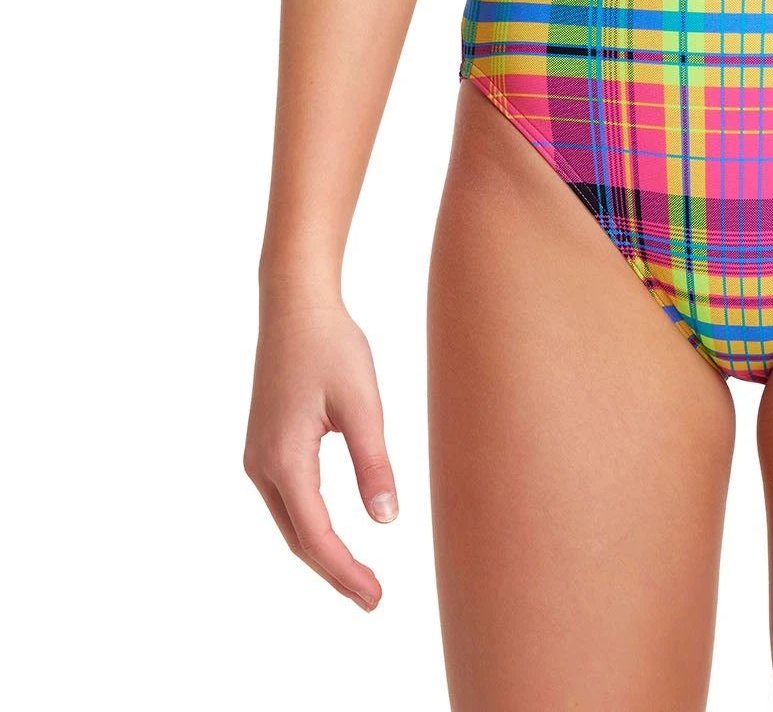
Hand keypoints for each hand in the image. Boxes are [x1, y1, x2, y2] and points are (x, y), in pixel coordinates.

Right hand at [244, 296, 397, 611]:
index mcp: (284, 459)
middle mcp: (261, 465)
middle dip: (334, 571)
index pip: (316, 536)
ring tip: (359, 575)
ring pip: (289, 521)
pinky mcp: (264, 445)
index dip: (345, 572)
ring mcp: (257, 456)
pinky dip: (309, 525)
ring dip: (321, 551)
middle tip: (372, 598)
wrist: (295, 303)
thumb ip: (373, 462)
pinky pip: (286, 500)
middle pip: (298, 538)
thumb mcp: (362, 402)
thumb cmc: (332, 345)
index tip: (375, 598)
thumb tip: (386, 520)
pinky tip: (333, 533)